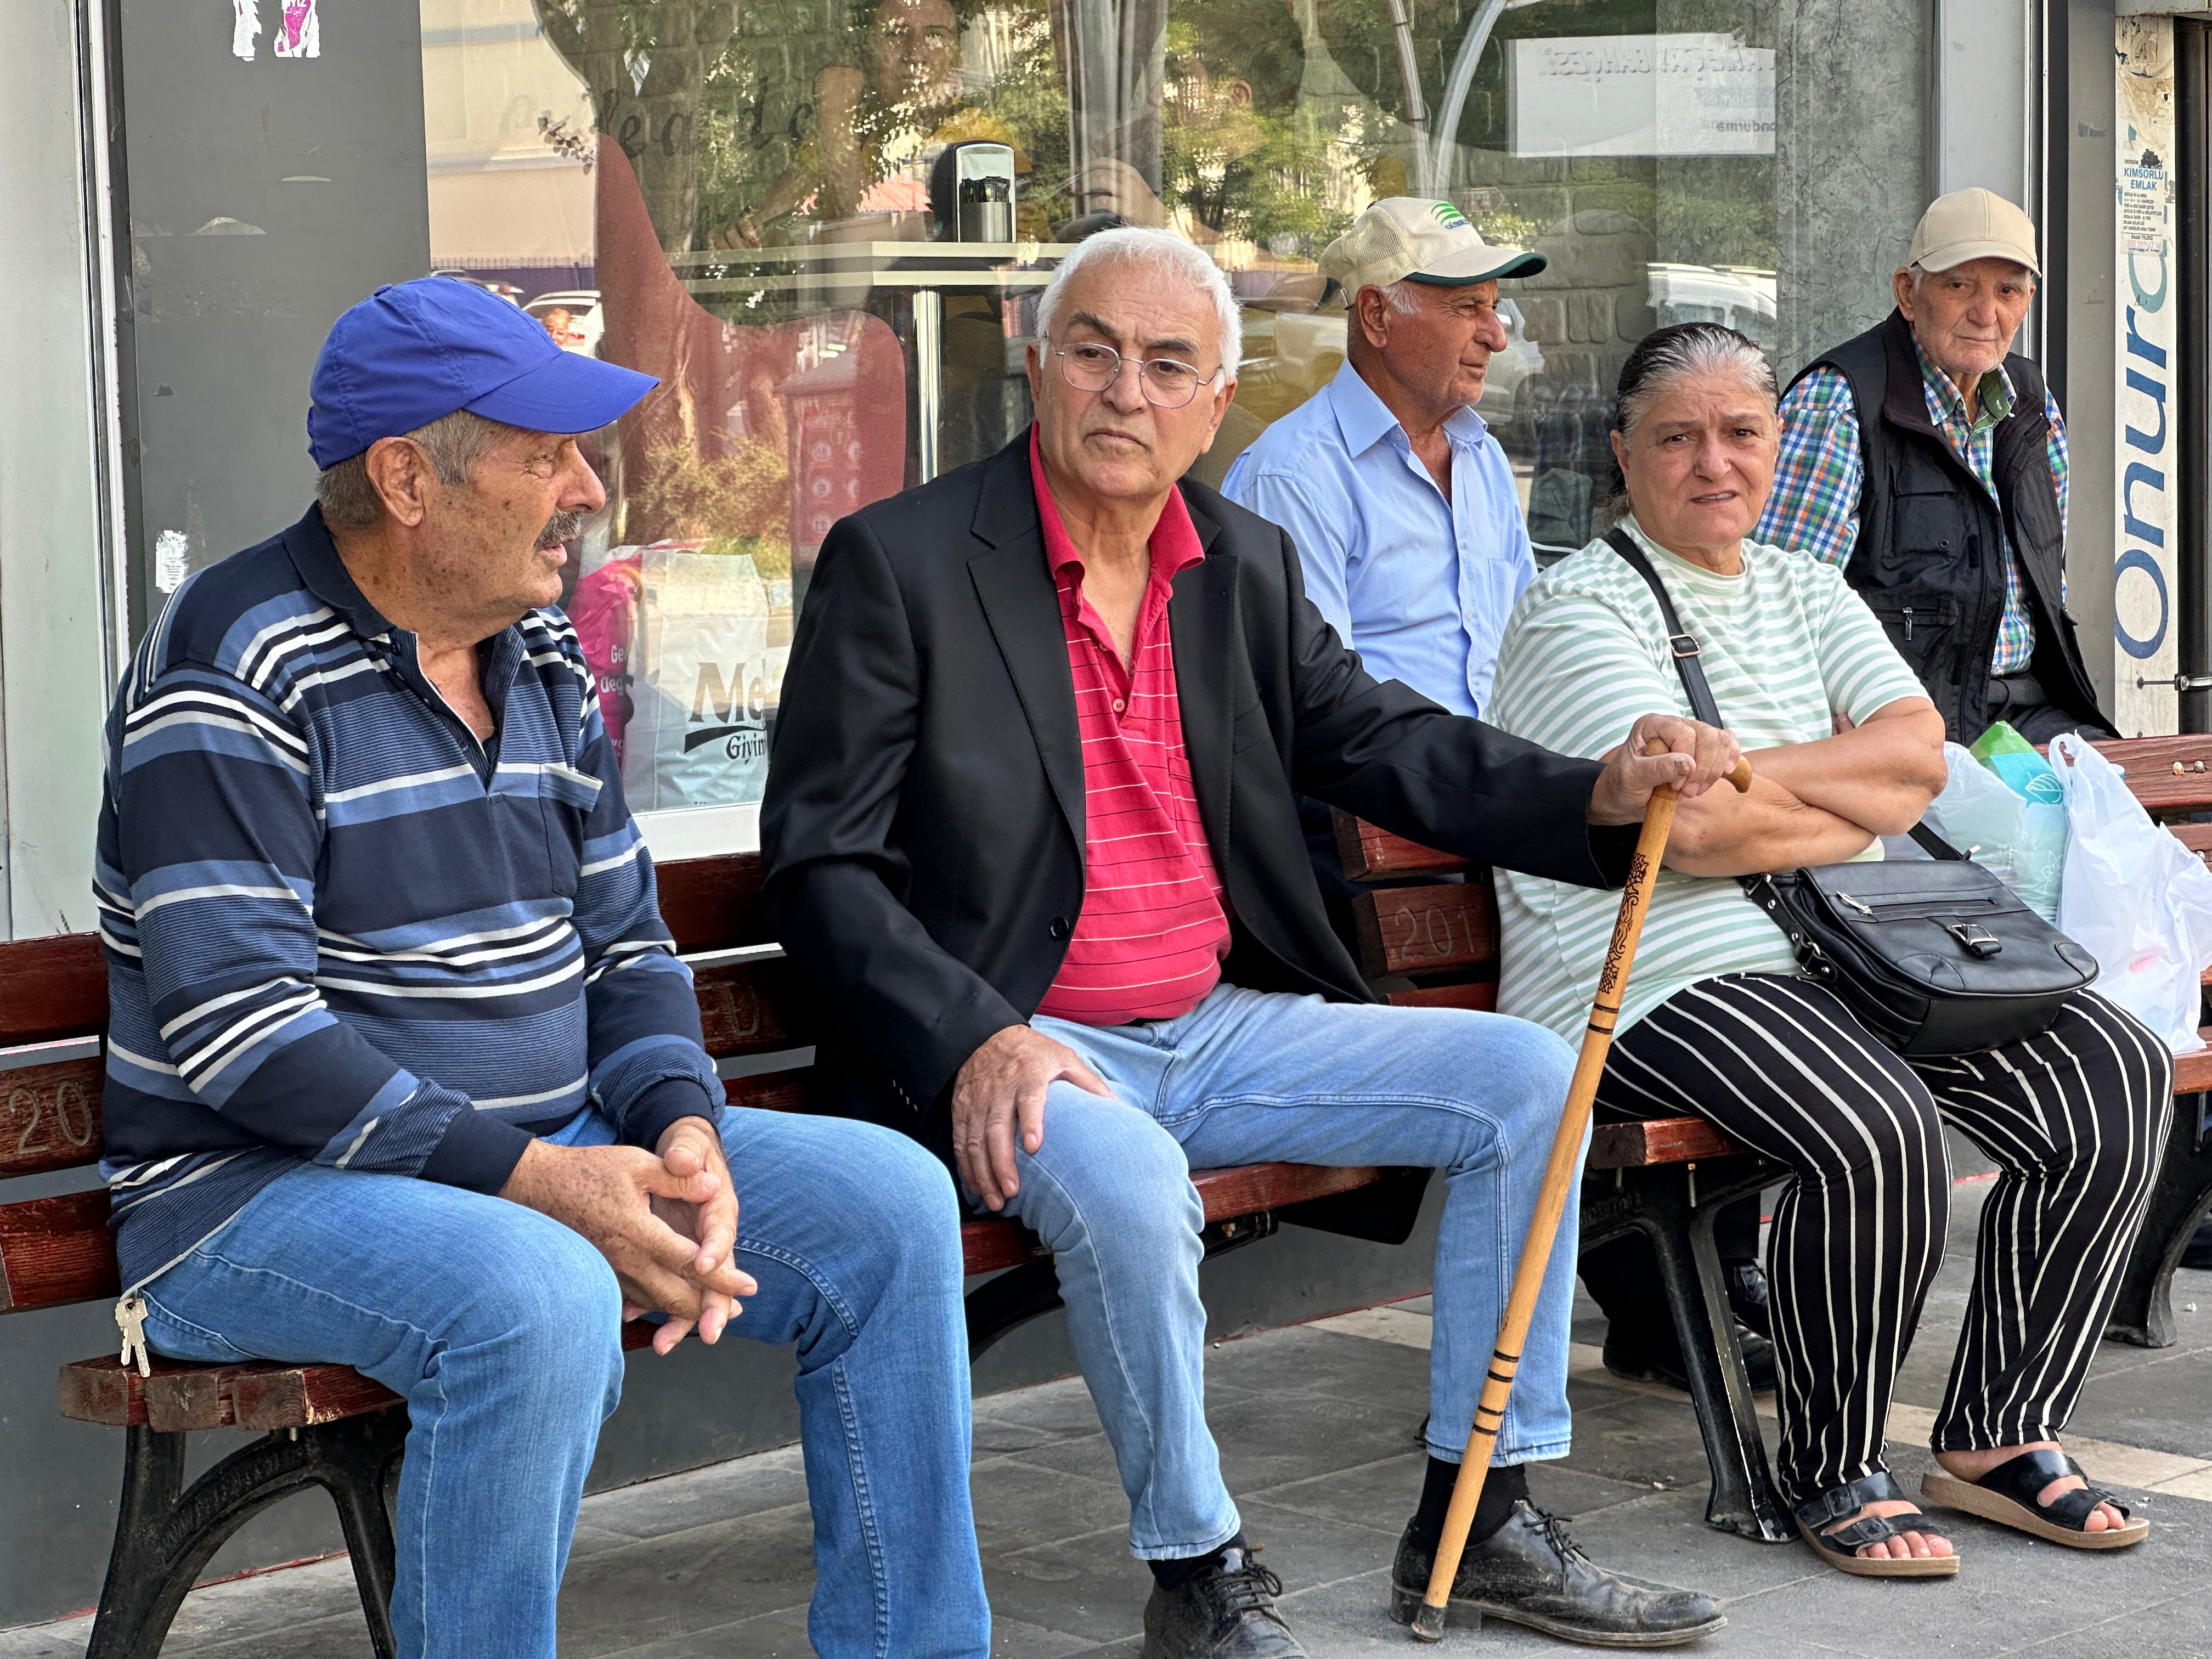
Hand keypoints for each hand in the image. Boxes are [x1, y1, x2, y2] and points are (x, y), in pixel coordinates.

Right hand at [499, 1135, 756, 1351]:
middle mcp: (625, 1259)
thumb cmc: (589, 1170)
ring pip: (652, 1301)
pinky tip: (667, 1307)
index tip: (750, 1287)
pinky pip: (631, 1297)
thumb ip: (677, 1177)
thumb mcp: (637, 1163)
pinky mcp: (600, 1272)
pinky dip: (654, 1305)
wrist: (538, 1186)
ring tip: (709, 1312)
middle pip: (673, 1296)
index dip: (723, 1278)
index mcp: (639, 1232)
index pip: (690, 1263)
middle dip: (707, 1306)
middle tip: (736, 1311)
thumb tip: (713, 1186)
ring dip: (682, 1310)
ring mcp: (609, 1270)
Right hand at [951, 1024, 1113, 1210]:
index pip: (1029, 1099)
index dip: (1031, 1121)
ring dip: (983, 1173)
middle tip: (1013, 1191)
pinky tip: (977, 1187)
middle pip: (996, 1128)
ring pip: (975, 1140)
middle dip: (1002, 1163)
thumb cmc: (1032, 1052)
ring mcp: (976, 1100)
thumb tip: (1117, 1106)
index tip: (1035, 1147)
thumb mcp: (1064, 1057)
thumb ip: (1088, 1082)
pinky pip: (960, 1141)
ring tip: (996, 1200)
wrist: (986, 1035)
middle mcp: (999, 1089)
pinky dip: (966, 1167)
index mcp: (1028, 1074)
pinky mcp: (960, 1109)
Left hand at [1588, 713, 1741, 823]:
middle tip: (1688, 793)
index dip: (1686, 760)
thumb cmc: (1622, 785)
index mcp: (1651, 725)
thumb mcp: (1631, 779)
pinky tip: (1724, 774)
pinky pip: (1727, 745)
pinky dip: (1730, 760)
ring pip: (1721, 740)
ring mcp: (1690, 734)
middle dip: (1703, 768)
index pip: (1684, 733)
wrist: (1624, 798)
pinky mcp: (1702, 749)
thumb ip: (1656, 769)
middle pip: (1708, 735)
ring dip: (1714, 769)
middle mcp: (1672, 725)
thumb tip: (1688, 764)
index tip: (1675, 786)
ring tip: (1695, 791)